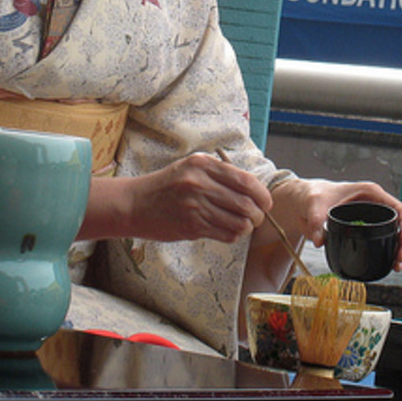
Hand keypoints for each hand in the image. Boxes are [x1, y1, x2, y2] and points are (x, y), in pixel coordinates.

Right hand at [81, 152, 273, 243]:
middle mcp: (200, 183)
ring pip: (239, 222)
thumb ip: (220, 174)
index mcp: (204, 165)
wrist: (135, 203)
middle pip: (246, 204)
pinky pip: (225, 234)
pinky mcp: (191, 226)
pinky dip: (233, 235)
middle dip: (258, 214)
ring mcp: (195, 206)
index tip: (265, 202)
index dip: (262, 194)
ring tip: (243, 225)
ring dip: (247, 227)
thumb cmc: (167, 186)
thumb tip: (253, 188)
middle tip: (256, 217)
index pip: (246, 181)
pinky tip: (229, 231)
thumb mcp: (192, 168)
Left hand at [273, 179, 401, 271]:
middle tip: (400, 259)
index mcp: (370, 193)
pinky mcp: (371, 226)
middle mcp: (377, 203)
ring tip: (397, 264)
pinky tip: (391, 262)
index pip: (399, 207)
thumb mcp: (314, 205)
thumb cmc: (315, 195)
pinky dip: (395, 249)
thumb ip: (317, 221)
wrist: (306, 201)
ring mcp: (375, 215)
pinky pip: (391, 237)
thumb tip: (319, 240)